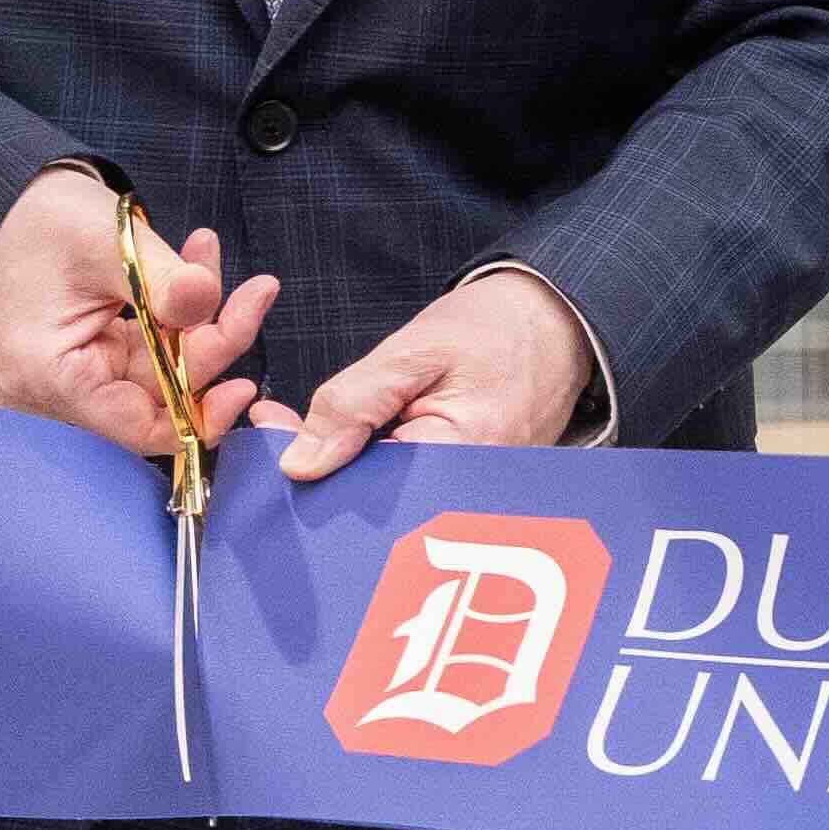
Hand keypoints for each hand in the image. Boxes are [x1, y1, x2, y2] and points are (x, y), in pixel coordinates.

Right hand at [0, 168, 270, 455]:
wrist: (0, 210)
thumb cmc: (39, 223)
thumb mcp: (103, 239)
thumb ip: (159, 276)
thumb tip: (207, 297)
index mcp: (49, 379)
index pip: (141, 426)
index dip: (200, 410)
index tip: (246, 378)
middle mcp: (54, 399)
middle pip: (158, 400)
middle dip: (208, 344)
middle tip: (252, 291)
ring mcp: (70, 386)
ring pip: (159, 376)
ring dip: (195, 323)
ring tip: (207, 255)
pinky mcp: (88, 367)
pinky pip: (146, 359)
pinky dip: (172, 320)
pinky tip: (192, 271)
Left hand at [268, 265, 600, 479]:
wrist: (559, 322)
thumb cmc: (494, 328)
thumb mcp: (415, 350)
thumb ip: (354, 402)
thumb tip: (299, 464)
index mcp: (459, 456)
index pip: (362, 488)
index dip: (309, 463)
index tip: (269, 424)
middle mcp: (470, 494)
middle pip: (373, 507)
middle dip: (324, 471)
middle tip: (290, 423)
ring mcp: (474, 499)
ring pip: (389, 502)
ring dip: (349, 469)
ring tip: (327, 426)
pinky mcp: (471, 494)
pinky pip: (411, 493)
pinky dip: (379, 469)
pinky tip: (361, 440)